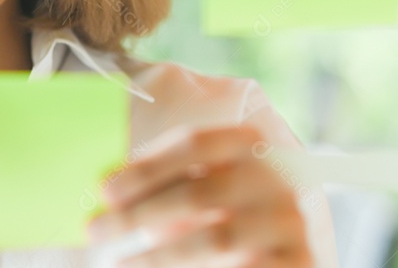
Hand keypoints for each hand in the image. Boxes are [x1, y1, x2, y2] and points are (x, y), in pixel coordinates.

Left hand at [85, 125, 311, 267]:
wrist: (285, 253)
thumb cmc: (232, 210)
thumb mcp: (210, 182)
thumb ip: (172, 182)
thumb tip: (110, 192)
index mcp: (250, 141)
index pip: (193, 143)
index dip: (146, 168)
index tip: (104, 191)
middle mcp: (277, 177)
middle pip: (198, 193)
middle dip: (139, 214)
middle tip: (96, 230)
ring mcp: (290, 223)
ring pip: (215, 239)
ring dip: (157, 254)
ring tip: (120, 260)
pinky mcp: (301, 262)